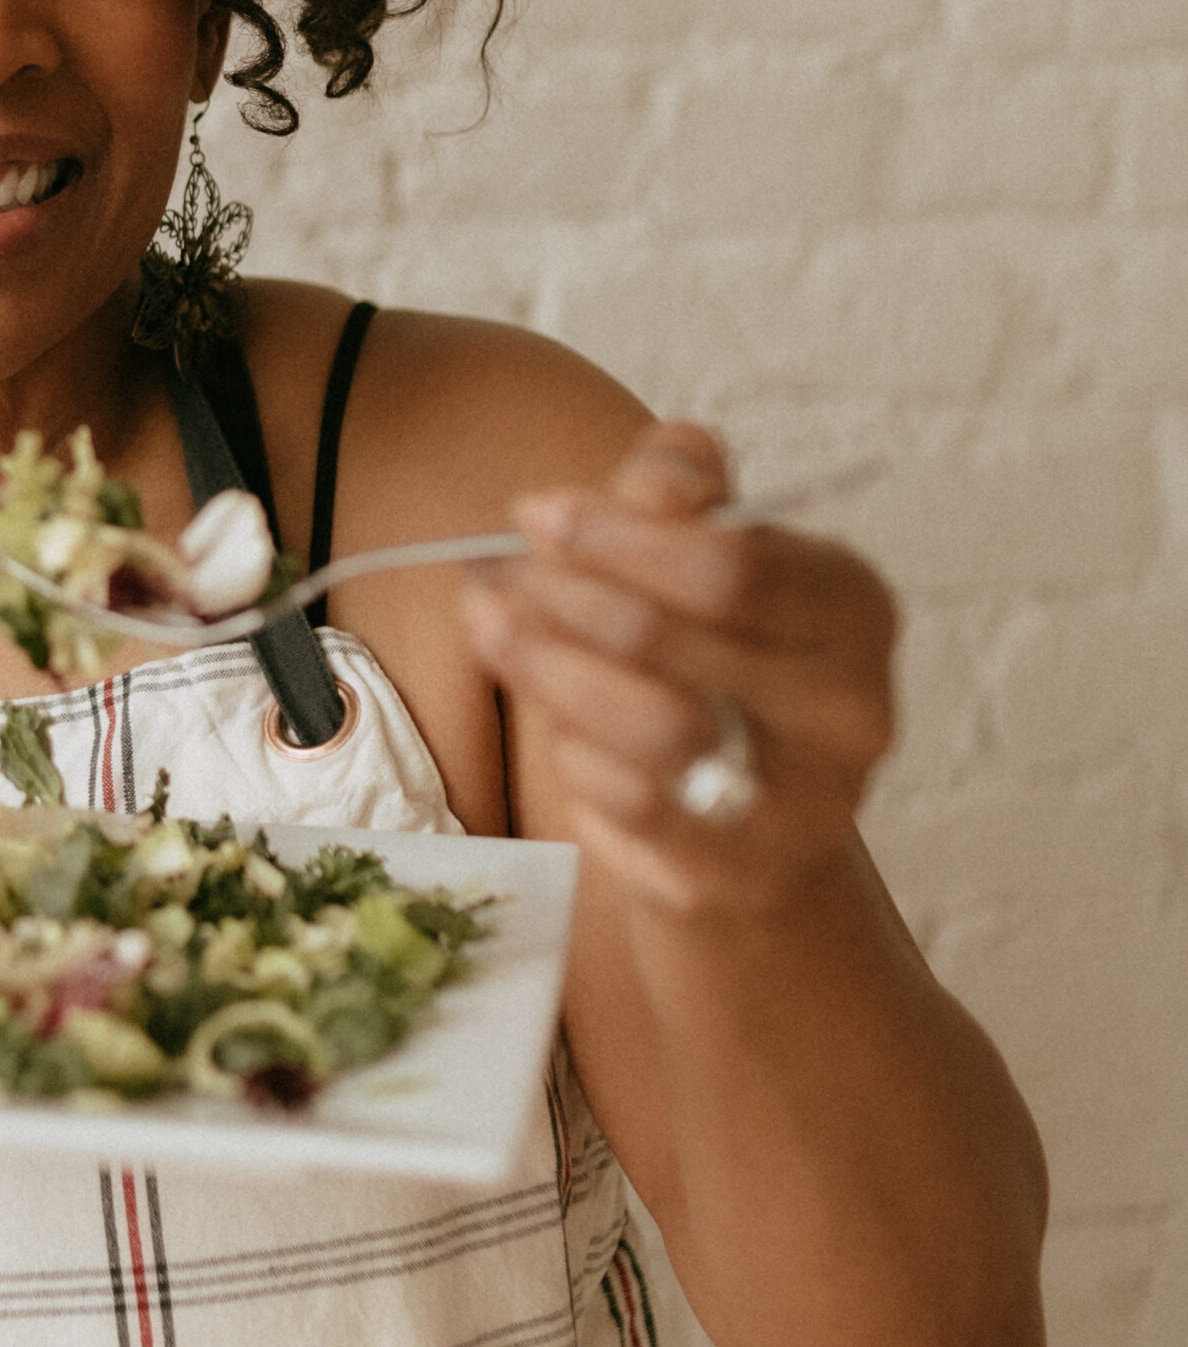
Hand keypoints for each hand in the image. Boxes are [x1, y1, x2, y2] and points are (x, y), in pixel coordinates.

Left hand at [460, 423, 897, 915]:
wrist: (749, 829)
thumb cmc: (714, 665)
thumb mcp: (705, 560)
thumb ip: (679, 496)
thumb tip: (653, 472)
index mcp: (853, 607)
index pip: (730, 562)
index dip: (615, 534)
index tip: (534, 512)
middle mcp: (852, 709)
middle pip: (672, 637)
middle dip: (562, 595)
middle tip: (496, 576)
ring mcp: (806, 803)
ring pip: (648, 727)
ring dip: (549, 669)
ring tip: (493, 628)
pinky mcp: (742, 874)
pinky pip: (631, 805)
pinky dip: (576, 754)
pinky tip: (554, 724)